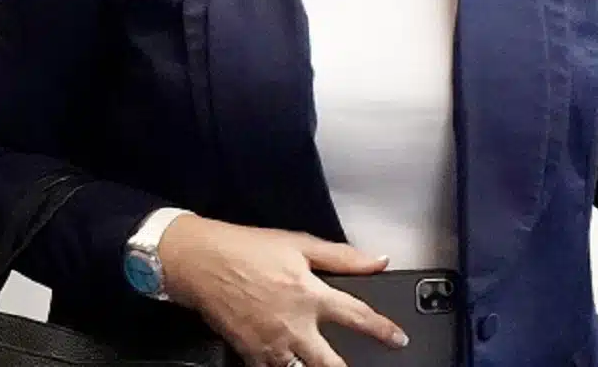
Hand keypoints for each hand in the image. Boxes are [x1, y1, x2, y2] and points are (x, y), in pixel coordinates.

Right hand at [157, 216, 407, 366]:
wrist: (199, 261)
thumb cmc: (247, 249)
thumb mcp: (299, 243)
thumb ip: (343, 257)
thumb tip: (378, 260)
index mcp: (310, 295)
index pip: (358, 317)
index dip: (383, 330)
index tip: (398, 340)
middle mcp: (294, 325)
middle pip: (330, 363)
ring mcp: (270, 344)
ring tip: (322, 366)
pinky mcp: (249, 353)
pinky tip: (289, 364)